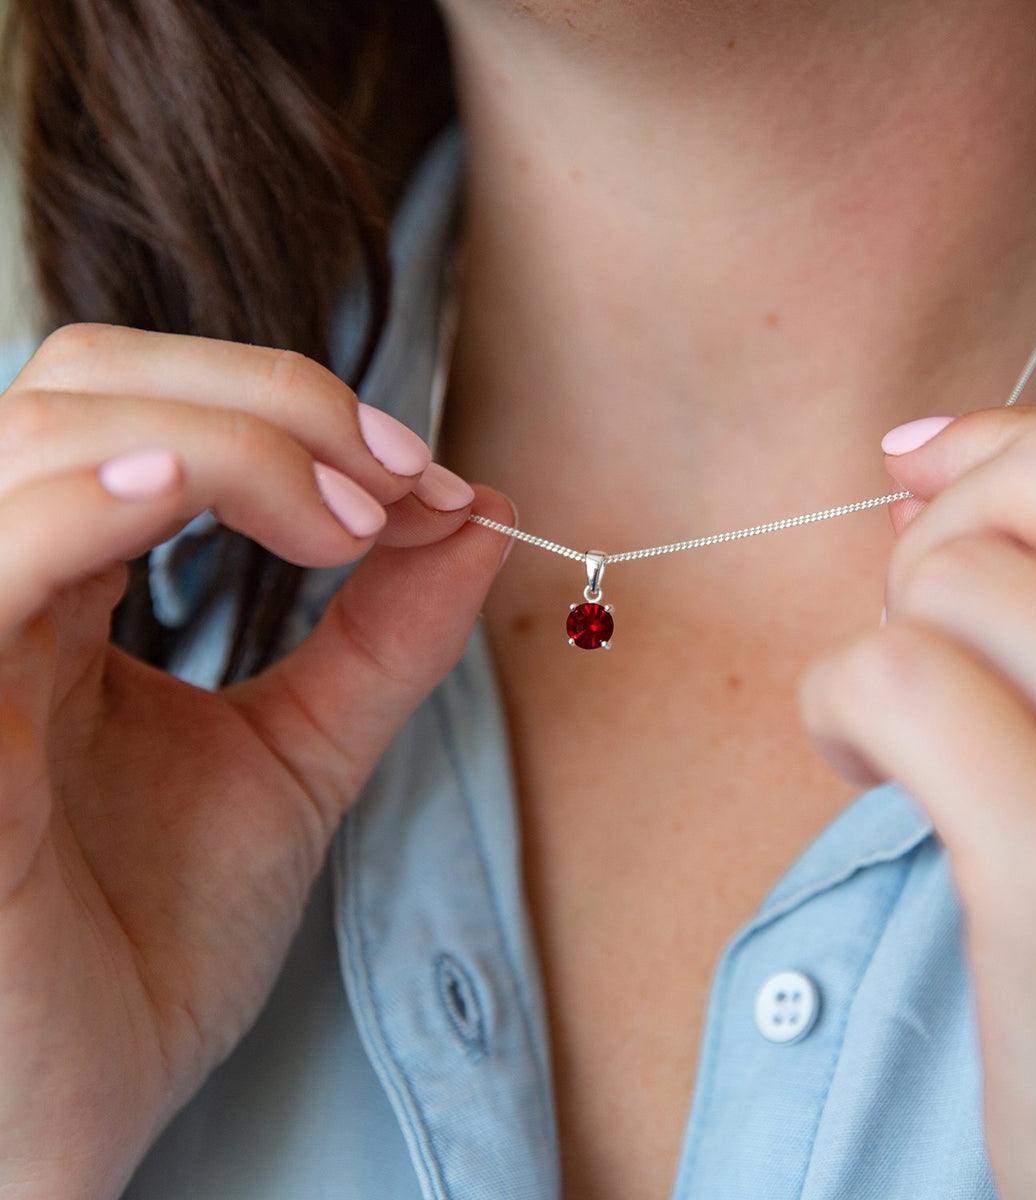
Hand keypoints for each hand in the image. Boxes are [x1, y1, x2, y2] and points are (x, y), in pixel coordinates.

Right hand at [0, 324, 512, 1198]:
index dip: (295, 410)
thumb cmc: (156, 941)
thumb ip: (385, 638)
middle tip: (397, 479)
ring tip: (348, 520)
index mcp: (66, 590)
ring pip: (45, 436)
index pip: (151, 411)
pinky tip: (184, 497)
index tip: (426, 479)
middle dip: (270, 400)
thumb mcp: (300, 760)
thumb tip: (480, 515)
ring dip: (221, 440)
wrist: (76, 1108)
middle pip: (93, 381)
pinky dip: (92, 500)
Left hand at [803, 402, 1035, 1198]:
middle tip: (925, 621)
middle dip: (947, 526)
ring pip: (953, 578)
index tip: (929, 480)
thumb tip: (923, 448)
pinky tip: (862, 765)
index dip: (1015, 448)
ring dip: (891, 638)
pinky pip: (897, 678)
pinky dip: (840, 706)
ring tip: (912, 731)